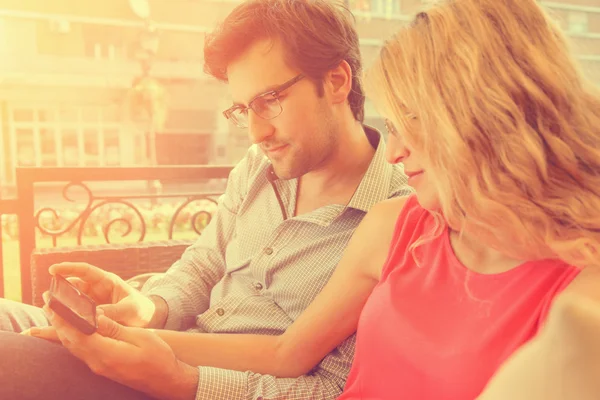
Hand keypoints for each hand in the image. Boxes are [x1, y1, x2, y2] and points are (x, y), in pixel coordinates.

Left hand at [41, 304, 198, 399]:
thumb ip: (114, 327)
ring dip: (61, 328)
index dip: (63, 316)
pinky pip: (79, 350)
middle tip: (48, 300)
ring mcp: (98, 366)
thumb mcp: (140, 337)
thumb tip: (94, 316)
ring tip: (53, 311)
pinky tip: (69, 329)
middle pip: (70, 340)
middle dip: (56, 319)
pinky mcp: (102, 366)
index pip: (78, 333)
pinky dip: (70, 336)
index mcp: (107, 353)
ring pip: (72, 346)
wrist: (166, 380)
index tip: (54, 301)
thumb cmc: (158, 357)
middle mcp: (98, 362)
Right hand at [48, 262, 156, 327]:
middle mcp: (97, 289)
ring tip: (51, 311)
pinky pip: (76, 312)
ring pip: (72, 300)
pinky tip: (60, 323)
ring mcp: (92, 301)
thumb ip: (114, 311)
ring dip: (63, 304)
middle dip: (60, 289)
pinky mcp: (90, 314)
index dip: (69, 268)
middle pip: (74, 285)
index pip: (85, 271)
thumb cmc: (141, 310)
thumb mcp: (130, 310)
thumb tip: (95, 316)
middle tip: (48, 297)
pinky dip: (68, 316)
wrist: (147, 320)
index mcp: (107, 281)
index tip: (52, 269)